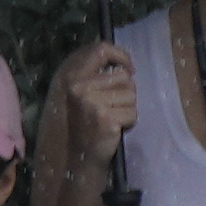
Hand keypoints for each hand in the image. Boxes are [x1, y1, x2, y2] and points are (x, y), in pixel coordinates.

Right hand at [47, 40, 137, 159]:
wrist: (79, 155)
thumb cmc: (84, 122)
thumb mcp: (80, 93)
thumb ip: (93, 74)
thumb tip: (120, 61)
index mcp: (73, 77)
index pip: (101, 50)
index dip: (121, 55)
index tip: (129, 67)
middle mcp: (79, 87)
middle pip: (124, 77)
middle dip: (126, 91)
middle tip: (112, 106)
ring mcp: (92, 103)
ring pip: (131, 95)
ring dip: (127, 107)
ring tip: (112, 117)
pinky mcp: (106, 119)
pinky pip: (132, 113)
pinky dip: (129, 122)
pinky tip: (115, 128)